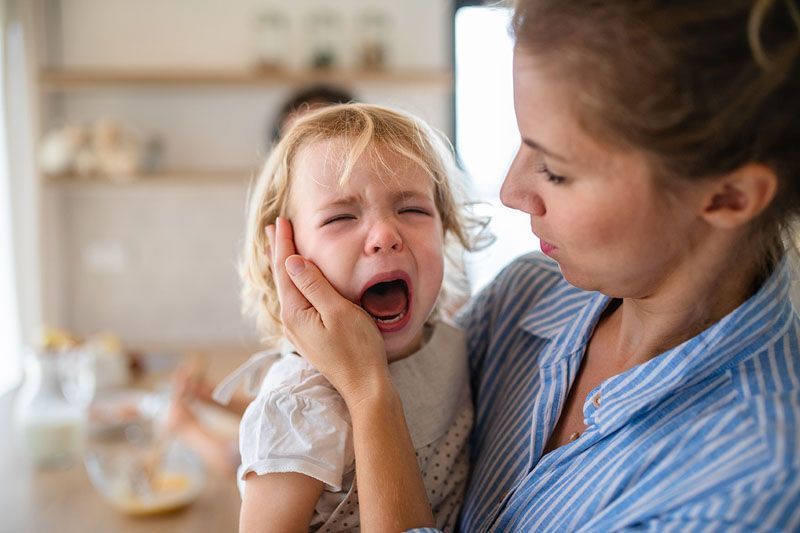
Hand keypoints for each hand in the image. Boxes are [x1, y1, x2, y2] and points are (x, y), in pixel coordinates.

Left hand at [267, 217, 390, 406]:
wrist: (365, 386)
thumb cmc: (358, 349)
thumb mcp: (338, 311)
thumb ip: (314, 285)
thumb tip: (292, 260)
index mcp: (296, 312)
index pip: (286, 269)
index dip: (284, 243)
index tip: (281, 221)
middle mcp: (292, 321)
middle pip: (282, 278)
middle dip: (279, 251)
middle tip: (273, 227)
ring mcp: (300, 330)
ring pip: (288, 290)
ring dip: (285, 266)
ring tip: (279, 248)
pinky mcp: (310, 335)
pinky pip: (296, 300)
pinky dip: (294, 282)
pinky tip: (296, 281)